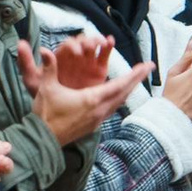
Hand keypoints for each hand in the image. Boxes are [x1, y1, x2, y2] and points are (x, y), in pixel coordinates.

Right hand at [16, 38, 145, 145]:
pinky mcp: (94, 125)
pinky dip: (120, 98)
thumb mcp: (46, 88)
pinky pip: (113, 109)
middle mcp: (100, 109)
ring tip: (137, 79)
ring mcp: (99, 118)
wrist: (43, 140)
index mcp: (92, 98)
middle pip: (125, 92)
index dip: (135, 74)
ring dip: (129, 89)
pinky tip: (120, 95)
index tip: (147, 66)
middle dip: (137, 78)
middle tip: (149, 68)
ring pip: (120, 101)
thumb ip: (49, 68)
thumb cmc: (45, 114)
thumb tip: (44, 50)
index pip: (120, 84)